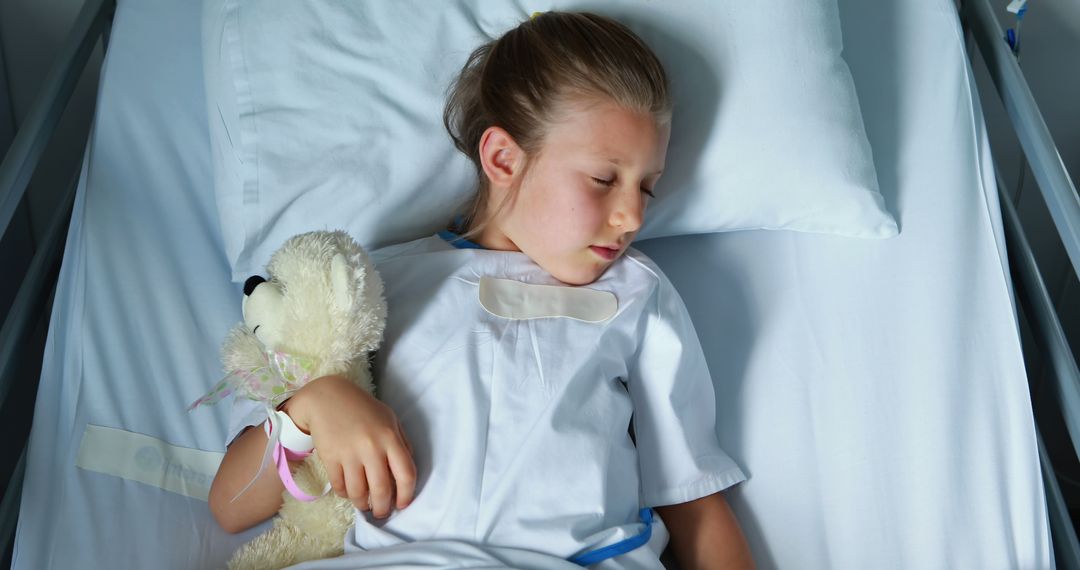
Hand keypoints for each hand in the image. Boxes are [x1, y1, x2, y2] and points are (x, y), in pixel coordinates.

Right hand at [283, 375, 415, 517]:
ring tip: (365, 505)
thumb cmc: (363, 409)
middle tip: (382, 512)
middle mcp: (372, 448)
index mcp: (390, 438)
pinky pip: (339, 486)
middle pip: (382, 490)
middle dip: (383, 508)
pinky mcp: (330, 458)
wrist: (327, 397)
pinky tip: (349, 492)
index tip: (402, 504)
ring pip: (358, 493)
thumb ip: (402, 443)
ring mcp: (350, 454)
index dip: (406, 495)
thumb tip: (406, 472)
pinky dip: (345, 494)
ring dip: (363, 504)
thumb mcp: (389, 419)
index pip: (406, 474)